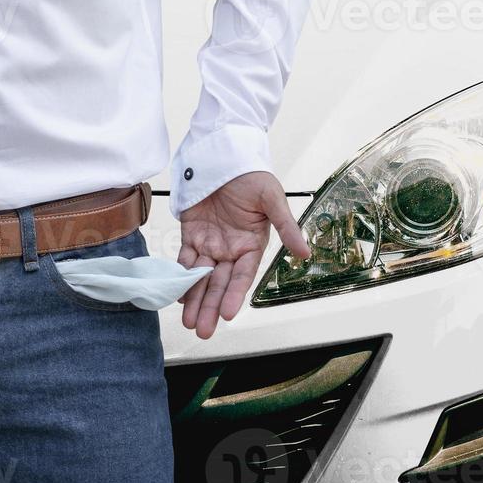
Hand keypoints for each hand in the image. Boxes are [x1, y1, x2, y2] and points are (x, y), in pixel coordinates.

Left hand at [176, 171, 308, 339]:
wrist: (224, 152)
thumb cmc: (252, 174)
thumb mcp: (272, 198)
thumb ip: (286, 227)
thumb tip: (305, 253)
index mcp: (252, 244)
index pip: (243, 276)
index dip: (234, 294)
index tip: (228, 313)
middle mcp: (232, 249)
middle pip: (219, 283)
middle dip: (211, 306)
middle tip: (202, 330)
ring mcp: (211, 243)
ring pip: (201, 277)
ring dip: (195, 299)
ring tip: (188, 322)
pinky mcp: (192, 234)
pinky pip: (184, 259)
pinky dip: (180, 276)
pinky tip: (177, 294)